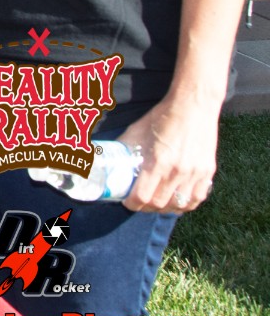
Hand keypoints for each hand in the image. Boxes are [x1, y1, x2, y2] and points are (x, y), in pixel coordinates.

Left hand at [118, 95, 220, 213]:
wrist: (193, 107)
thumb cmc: (162, 117)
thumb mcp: (137, 131)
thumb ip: (125, 147)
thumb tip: (107, 157)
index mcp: (158, 161)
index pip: (143, 196)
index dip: (132, 203)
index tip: (126, 201)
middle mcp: (178, 171)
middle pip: (159, 204)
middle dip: (146, 207)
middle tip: (139, 203)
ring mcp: (195, 174)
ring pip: (178, 205)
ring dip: (164, 208)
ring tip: (156, 204)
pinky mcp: (208, 172)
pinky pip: (197, 199)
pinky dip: (185, 205)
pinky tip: (176, 202)